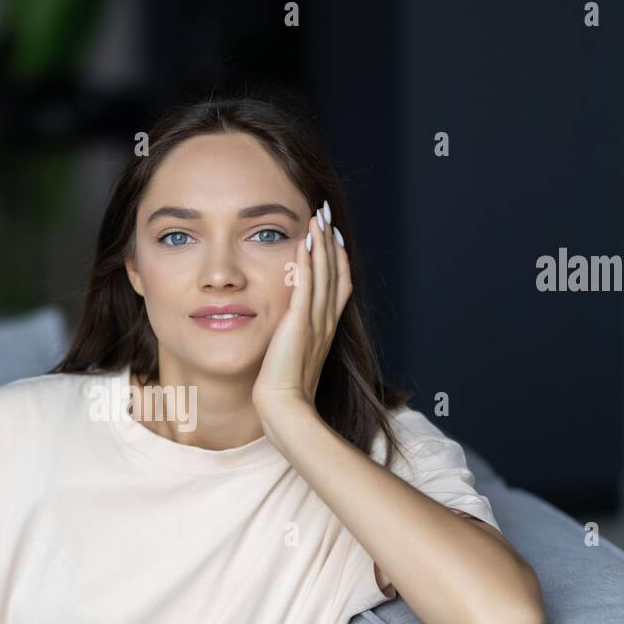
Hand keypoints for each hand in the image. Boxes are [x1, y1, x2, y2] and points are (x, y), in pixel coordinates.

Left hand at [252, 200, 351, 417]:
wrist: (284, 409)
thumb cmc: (285, 392)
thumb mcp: (294, 359)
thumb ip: (294, 340)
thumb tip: (287, 330)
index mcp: (325, 330)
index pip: (338, 286)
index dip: (338, 259)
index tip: (333, 237)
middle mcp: (325, 322)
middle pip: (336, 273)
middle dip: (332, 242)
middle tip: (327, 215)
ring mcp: (315, 323)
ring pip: (325, 274)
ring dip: (322, 243)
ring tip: (318, 218)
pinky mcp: (299, 325)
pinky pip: (306, 286)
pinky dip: (308, 262)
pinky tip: (304, 241)